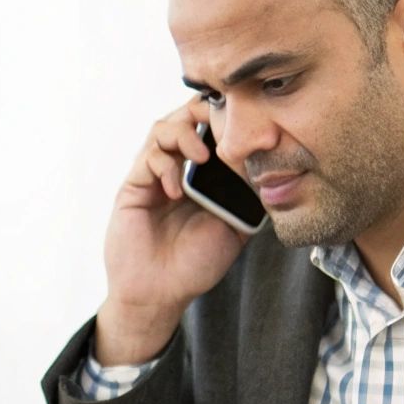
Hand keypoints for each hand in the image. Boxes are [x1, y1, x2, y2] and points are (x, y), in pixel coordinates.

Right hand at [98, 98, 250, 364]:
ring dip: (184, 134)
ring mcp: (153, 175)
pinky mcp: (134, 186)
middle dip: (203, 111)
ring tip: (202, 156)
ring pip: (163, 128)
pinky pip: (147, 158)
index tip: (245, 122)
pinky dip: (164, 166)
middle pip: (185, 116)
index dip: (225, 117)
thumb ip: (248, 197)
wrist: (161, 293)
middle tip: (221, 124)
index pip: (211, 128)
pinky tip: (176, 191)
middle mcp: (178, 168)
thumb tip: (269, 166)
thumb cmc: (196, 264)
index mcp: (203, 174)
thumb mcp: (236, 228)